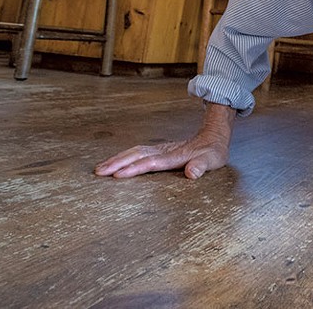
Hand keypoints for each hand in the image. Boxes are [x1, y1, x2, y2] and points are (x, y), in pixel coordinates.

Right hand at [94, 103, 234, 179]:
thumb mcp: (213, 160)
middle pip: (137, 155)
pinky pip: (137, 152)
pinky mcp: (158, 150)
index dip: (135, 169)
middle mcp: (164, 151)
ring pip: (134, 152)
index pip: (152, 163)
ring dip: (117, 159)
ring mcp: (160, 149)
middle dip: (117, 163)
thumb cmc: (213, 152)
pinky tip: (114, 162)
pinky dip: (123, 157)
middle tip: (99, 172)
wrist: (213, 137)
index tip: (118, 175)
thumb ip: (202, 166)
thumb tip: (192, 174)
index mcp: (175, 156)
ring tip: (99, 169)